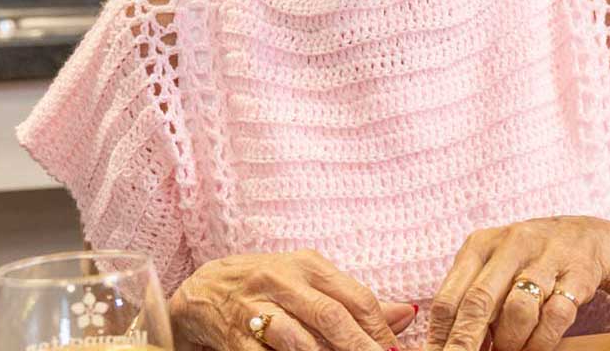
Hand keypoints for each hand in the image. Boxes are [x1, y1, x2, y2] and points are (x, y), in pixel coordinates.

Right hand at [168, 250, 414, 350]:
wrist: (204, 290)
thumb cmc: (269, 286)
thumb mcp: (311, 282)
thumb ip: (355, 300)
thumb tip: (406, 316)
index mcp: (309, 266)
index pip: (356, 297)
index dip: (379, 328)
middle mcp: (283, 281)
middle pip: (331, 316)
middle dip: (358, 346)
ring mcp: (255, 309)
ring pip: (297, 340)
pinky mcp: (233, 336)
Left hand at [428, 217, 609, 350]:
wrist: (587, 237)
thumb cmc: (527, 260)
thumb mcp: (493, 265)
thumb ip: (470, 298)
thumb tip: (447, 345)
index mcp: (481, 245)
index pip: (448, 297)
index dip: (440, 336)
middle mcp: (512, 245)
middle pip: (479, 302)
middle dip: (466, 343)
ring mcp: (547, 257)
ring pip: (518, 310)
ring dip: (510, 341)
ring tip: (508, 350)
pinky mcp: (578, 273)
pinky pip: (555, 315)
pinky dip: (541, 340)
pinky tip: (535, 346)